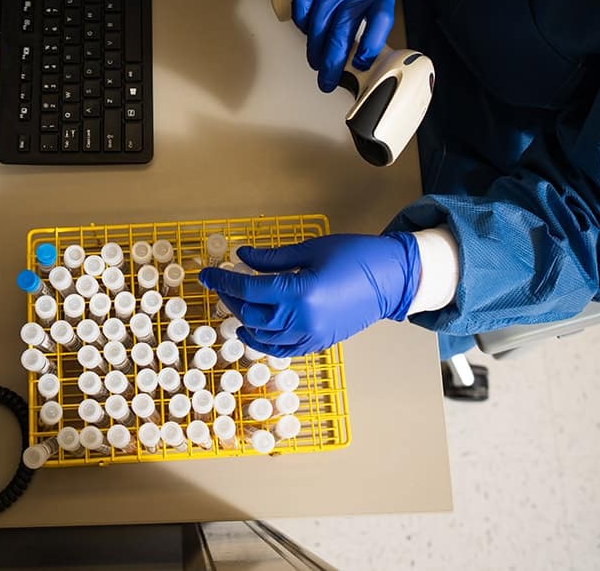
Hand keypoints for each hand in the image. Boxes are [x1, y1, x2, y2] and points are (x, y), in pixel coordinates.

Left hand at [198, 233, 420, 356]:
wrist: (392, 279)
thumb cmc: (356, 257)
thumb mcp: (310, 250)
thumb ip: (273, 258)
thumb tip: (243, 257)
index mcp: (299, 292)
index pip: (248, 290)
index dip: (223, 282)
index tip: (208, 275)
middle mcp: (302, 319)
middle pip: (251, 314)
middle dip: (232, 299)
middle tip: (224, 284)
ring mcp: (311, 335)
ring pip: (263, 336)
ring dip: (245, 320)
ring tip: (236, 306)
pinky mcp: (319, 343)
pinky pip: (282, 349)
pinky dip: (264, 341)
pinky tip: (255, 329)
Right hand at [293, 0, 395, 92]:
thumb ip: (373, 28)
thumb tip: (361, 63)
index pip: (379, 22)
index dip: (370, 47)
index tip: (360, 64)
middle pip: (341, 34)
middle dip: (332, 65)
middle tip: (327, 82)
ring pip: (318, 26)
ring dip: (316, 51)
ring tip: (317, 62)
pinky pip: (301, 10)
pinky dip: (302, 26)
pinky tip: (308, 32)